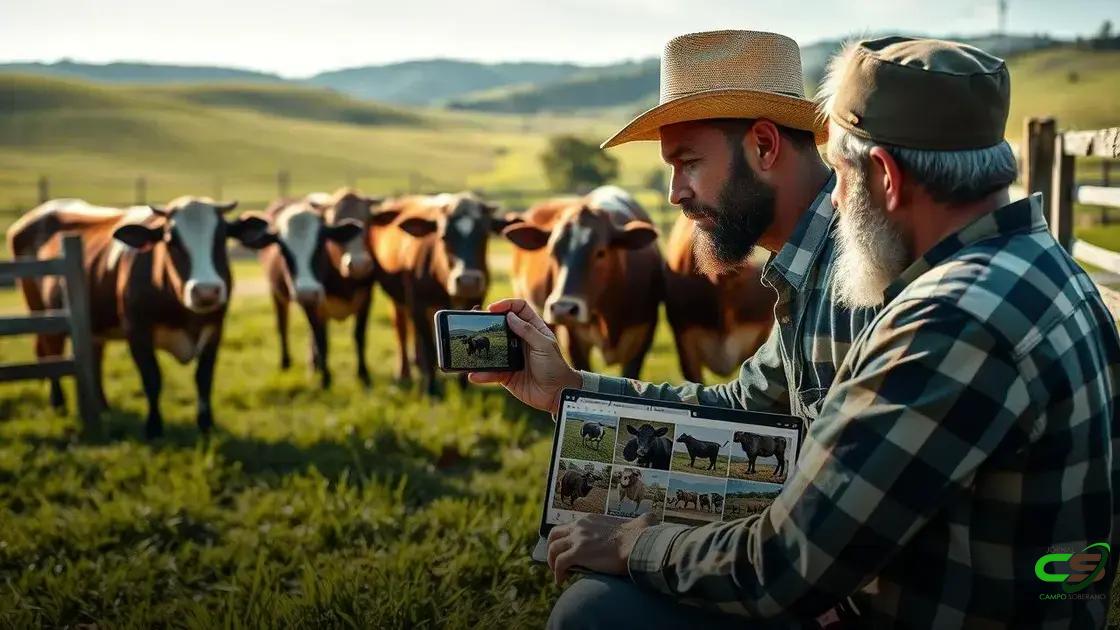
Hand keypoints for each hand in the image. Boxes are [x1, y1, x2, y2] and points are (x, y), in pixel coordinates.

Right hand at [468, 298, 580, 414]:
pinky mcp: (506, 374)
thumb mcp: (544, 345)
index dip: (506, 305)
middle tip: (474, 324)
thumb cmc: (555, 367)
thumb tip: (509, 316)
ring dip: (480, 349)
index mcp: (533, 329)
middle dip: (487, 324)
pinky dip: (483, 373)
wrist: (556, 394)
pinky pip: (491, 371)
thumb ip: (527, 330)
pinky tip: (475, 374)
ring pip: (492, 348)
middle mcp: (520, 340)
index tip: (492, 308)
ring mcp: (512, 357)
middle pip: (501, 326)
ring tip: (469, 349)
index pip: (519, 309)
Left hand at [546, 513, 656, 582]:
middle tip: (556, 562)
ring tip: (558, 575)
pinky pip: (559, 564)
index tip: (567, 551)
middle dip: (551, 549)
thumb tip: (651, 519)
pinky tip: (562, 581)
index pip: (568, 527)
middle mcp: (580, 526)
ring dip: (552, 563)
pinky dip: (558, 574)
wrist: (639, 545)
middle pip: (553, 535)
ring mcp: (578, 539)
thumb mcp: (635, 523)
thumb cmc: (641, 537)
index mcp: (589, 520)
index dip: (564, 540)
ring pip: (552, 549)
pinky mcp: (578, 553)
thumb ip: (638, 520)